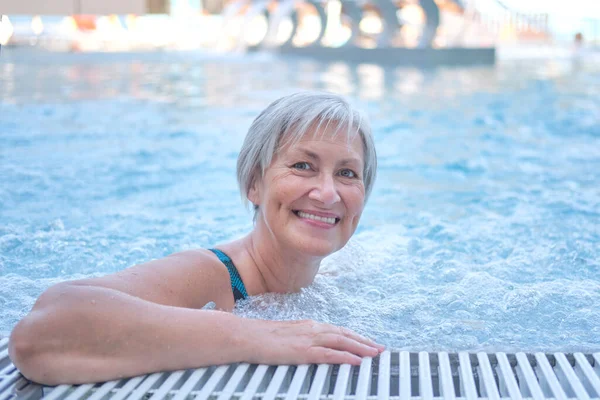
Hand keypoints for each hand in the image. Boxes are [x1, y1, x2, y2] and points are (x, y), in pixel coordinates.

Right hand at [242, 319, 384, 364]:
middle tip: (381, 349)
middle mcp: (312, 329)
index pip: (338, 330)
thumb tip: (312, 346)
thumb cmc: (262, 337)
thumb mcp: (287, 336)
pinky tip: (356, 361)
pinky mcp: (302, 351)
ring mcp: (307, 339)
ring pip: (341, 341)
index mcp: (309, 326)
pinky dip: (344, 356)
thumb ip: (301, 339)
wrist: (246, 335)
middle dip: (364, 341)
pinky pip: (328, 354)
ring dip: (360, 347)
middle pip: (344, 334)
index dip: (355, 336)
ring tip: (375, 354)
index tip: (369, 342)